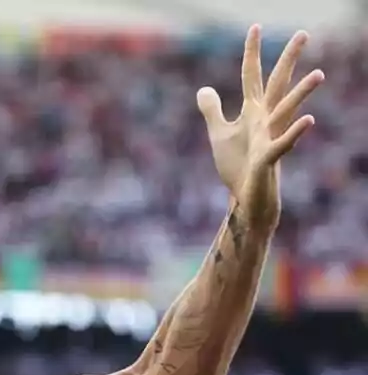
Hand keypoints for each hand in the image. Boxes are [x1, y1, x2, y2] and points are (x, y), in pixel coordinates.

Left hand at [196, 26, 323, 228]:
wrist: (247, 198)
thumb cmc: (238, 166)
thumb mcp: (219, 134)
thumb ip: (212, 110)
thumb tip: (204, 88)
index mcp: (253, 112)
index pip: (251, 76)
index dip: (251, 53)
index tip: (255, 27)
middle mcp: (265, 120)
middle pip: (277, 84)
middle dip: (288, 60)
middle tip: (304, 33)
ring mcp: (269, 138)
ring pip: (286, 111)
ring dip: (302, 94)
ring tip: (320, 74)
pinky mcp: (268, 159)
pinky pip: (283, 144)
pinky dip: (294, 133)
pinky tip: (309, 120)